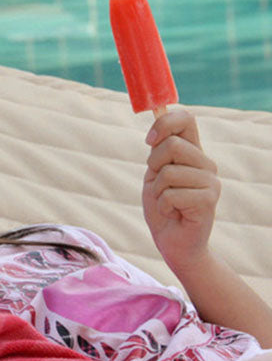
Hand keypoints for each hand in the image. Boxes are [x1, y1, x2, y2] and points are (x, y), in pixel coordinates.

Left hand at [142, 110, 219, 272]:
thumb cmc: (162, 208)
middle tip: (159, 185)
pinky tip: (172, 212)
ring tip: (167, 203)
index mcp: (192, 152)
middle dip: (153, 166)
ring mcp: (210, 180)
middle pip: (172, 145)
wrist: (173, 242)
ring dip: (157, 191)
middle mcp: (206, 162)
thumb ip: (159, 151)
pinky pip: (171, 194)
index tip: (149, 141)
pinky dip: (162, 206)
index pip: (186, 119)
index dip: (163, 124)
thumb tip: (158, 121)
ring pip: (168, 172)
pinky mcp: (209, 199)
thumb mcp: (154, 175)